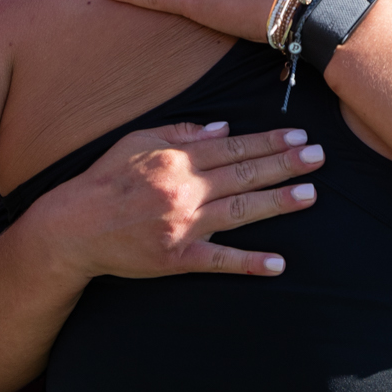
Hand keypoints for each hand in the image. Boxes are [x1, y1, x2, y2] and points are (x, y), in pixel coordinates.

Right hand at [24, 121, 325, 280]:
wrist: (73, 227)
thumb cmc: (106, 180)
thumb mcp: (138, 141)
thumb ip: (182, 133)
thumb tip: (223, 128)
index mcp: (176, 159)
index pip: (232, 147)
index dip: (267, 141)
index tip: (298, 137)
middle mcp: (184, 189)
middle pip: (243, 174)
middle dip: (284, 164)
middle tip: (318, 157)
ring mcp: (182, 225)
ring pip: (239, 211)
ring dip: (277, 202)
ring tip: (311, 194)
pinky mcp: (177, 257)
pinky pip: (219, 261)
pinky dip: (248, 262)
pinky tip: (278, 263)